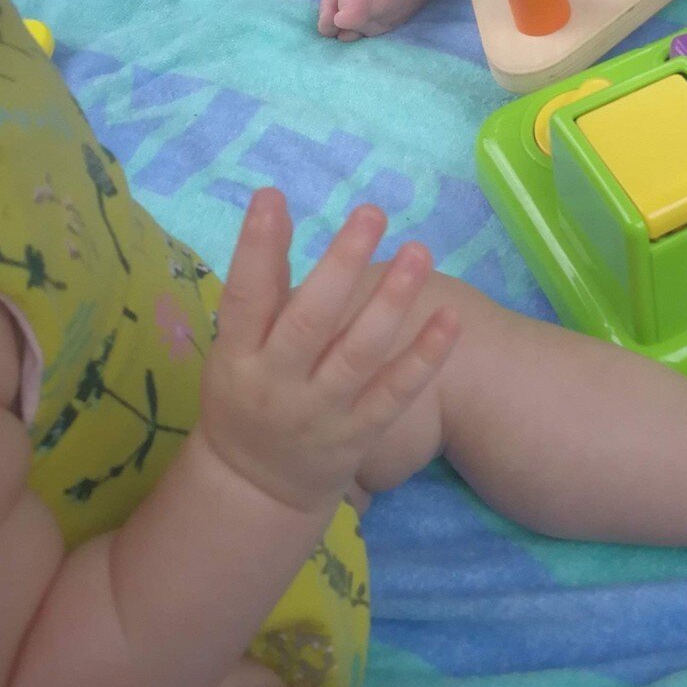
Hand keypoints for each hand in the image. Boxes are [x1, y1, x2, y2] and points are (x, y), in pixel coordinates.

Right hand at [199, 195, 458, 515]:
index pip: (244, 298)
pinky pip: (395, 393)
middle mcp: (277, 383)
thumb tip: (272, 202)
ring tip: (418, 252)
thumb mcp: (236, 343)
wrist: (255, 490)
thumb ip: (261, 280)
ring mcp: (321, 411)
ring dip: (391, 301)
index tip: (272, 196)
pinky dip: (424, 357)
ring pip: (358, 354)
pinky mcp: (360, 433)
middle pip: (310, 321)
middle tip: (371, 213)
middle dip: (341, 265)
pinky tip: (450, 317)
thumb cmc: (246, 392)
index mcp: (237, 355)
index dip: (254, 248)